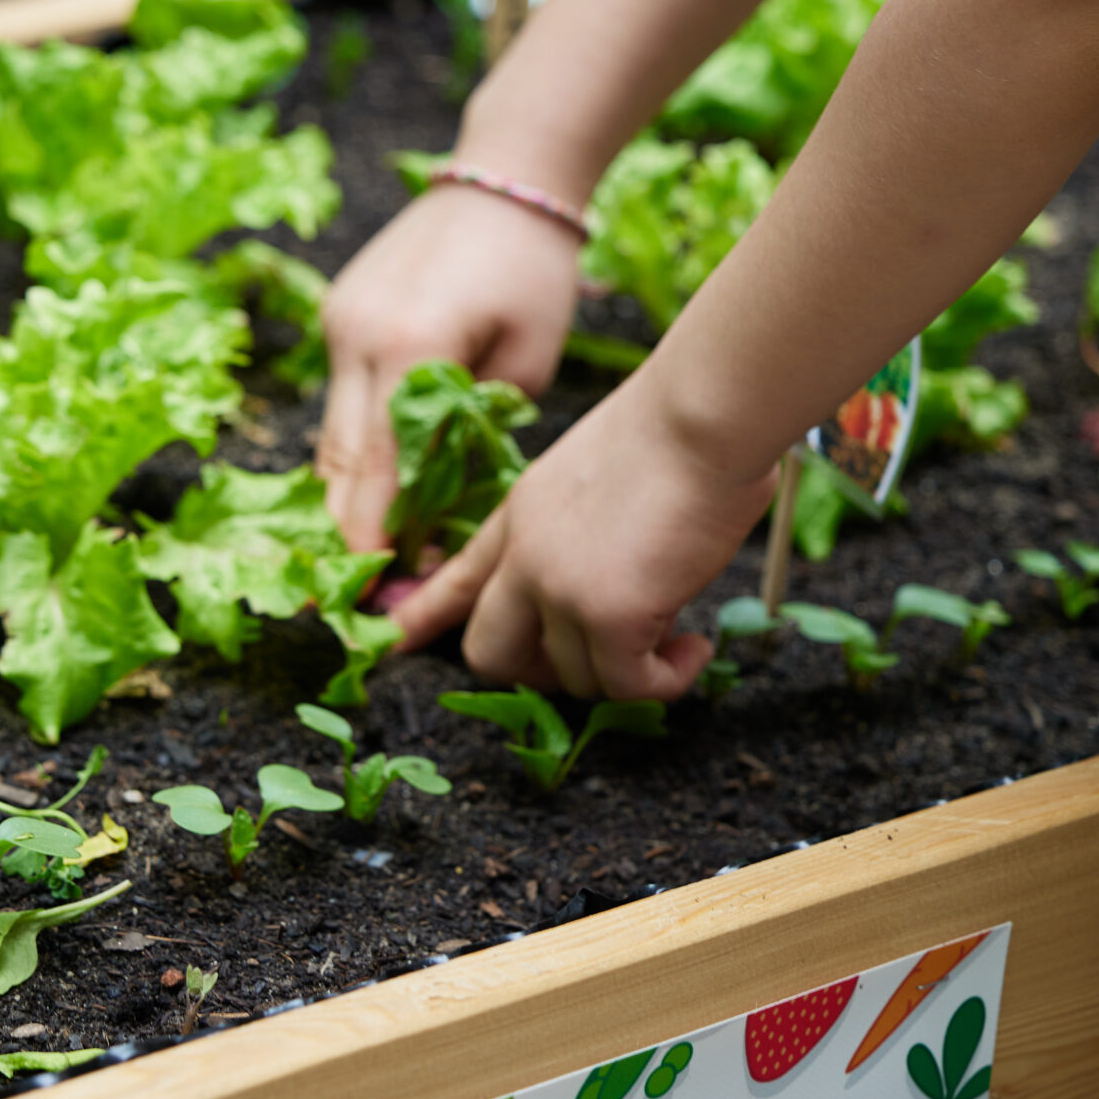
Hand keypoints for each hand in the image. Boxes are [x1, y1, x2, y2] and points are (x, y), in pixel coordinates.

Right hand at [317, 183, 580, 551]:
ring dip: (349, 494)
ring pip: (330, 435)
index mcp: (410, 345)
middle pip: (341, 460)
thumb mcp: (528, 361)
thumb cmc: (535, 270)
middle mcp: (357, 335)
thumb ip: (481, 433)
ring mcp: (338, 322)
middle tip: (372, 587)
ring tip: (373, 551)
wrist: (504, 176)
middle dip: (352, 529)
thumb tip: (446, 503)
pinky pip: (339, 400)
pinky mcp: (337, 313)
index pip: (381, 467)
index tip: (383, 590)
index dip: (377, 537)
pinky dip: (355, 447)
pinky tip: (377, 488)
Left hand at [389, 365, 775, 700]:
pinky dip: (665, 681)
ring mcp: (558, 589)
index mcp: (517, 516)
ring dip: (626, 673)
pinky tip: (695, 649)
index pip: (457, 578)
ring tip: (677, 638)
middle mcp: (524, 557)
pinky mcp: (608, 615)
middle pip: (491, 653)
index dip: (425, 614)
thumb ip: (579, 532)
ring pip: (573, 678)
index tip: (396, 636)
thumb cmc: (676, 432)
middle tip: (605, 659)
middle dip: (542, 674)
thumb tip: (619, 580)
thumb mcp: (593, 477)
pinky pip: (628, 686)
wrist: (702, 411)